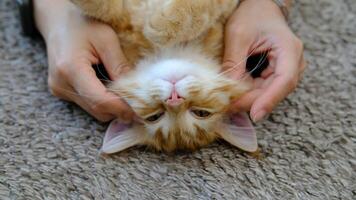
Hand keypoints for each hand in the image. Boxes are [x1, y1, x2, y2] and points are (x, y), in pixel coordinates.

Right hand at [34, 0, 133, 121]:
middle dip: (119, 108)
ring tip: (124, 91)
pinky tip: (109, 86)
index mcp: (71, 69)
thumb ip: (120, 66)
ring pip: (93, 110)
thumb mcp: (107, 39)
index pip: (100, 101)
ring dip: (111, 105)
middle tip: (138, 100)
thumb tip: (136, 91)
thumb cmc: (83, 24)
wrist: (58, 21)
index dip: (122, 108)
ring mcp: (59, 89)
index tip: (141, 109)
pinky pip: (87, 103)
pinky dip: (101, 99)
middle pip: (97, 110)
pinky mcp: (61, 91)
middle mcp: (61, 84)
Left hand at [223, 0, 304, 121]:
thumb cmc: (251, 15)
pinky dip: (248, 92)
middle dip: (251, 101)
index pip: (284, 80)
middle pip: (274, 91)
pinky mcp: (274, 73)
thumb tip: (228, 90)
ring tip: (227, 103)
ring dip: (248, 98)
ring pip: (267, 92)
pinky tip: (233, 95)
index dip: (269, 100)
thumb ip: (234, 62)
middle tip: (228, 108)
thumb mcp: (238, 35)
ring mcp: (285, 69)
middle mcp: (293, 63)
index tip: (255, 114)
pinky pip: (262, 88)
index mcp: (289, 50)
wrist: (259, 6)